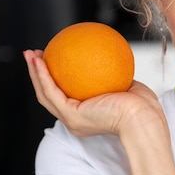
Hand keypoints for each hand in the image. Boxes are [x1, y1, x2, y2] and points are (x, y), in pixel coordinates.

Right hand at [23, 49, 164, 138]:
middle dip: (39, 74)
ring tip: (29, 54)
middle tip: (34, 55)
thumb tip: (112, 61)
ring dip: (35, 73)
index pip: (66, 96)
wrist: (144, 118)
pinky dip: (43, 76)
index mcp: (88, 115)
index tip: (54, 60)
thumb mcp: (128, 86)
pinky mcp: (72, 116)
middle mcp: (76, 119)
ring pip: (45, 94)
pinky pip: (52, 92)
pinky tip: (40, 60)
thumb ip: (116, 77)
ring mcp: (72, 120)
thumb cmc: (143, 106)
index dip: (55, 79)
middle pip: (49, 95)